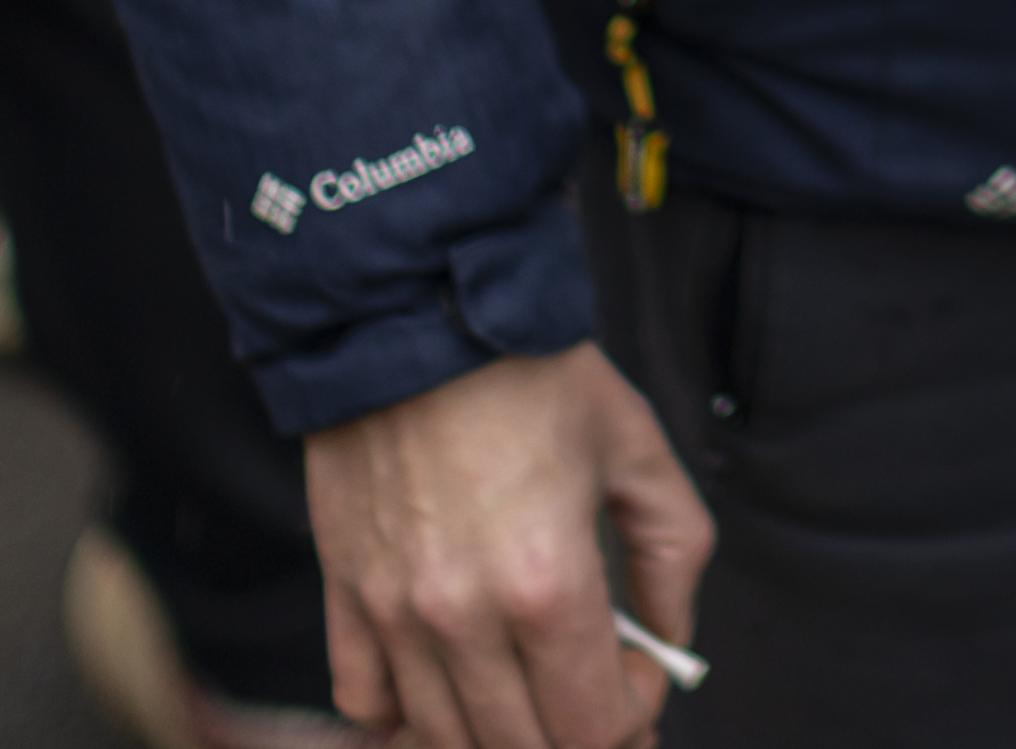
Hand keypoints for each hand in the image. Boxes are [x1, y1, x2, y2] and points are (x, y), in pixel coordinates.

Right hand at [307, 343, 712, 748]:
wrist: (412, 310)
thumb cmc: (526, 373)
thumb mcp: (635, 447)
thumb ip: (672, 552)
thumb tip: (668, 632)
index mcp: (548, 585)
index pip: (591, 729)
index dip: (630, 721)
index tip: (637, 680)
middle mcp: (463, 617)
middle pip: (522, 748)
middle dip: (571, 730)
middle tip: (590, 686)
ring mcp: (393, 613)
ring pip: (445, 737)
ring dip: (497, 728)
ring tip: (527, 682)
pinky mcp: (343, 593)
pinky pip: (365, 700)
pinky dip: (407, 711)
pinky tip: (447, 677)